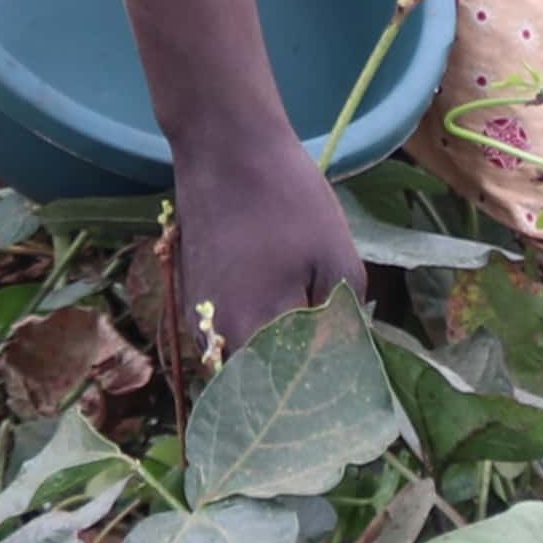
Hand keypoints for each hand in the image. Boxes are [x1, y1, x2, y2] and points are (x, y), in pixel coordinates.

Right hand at [168, 141, 362, 381]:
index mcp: (252, 333)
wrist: (226, 146)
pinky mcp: (192, 298)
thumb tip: (350, 355)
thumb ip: (346, 316)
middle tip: (333, 367)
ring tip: (310, 338)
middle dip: (293, 384)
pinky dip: (252, 334)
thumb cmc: (287, 197)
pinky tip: (280, 309)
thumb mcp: (337, 255)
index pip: (286, 395)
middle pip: (258, 385)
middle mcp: (214, 338)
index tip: (346, 390)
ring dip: (271, 359)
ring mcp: (197, 318)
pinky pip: (226, 335)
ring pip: (240, 361)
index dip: (317, 396)